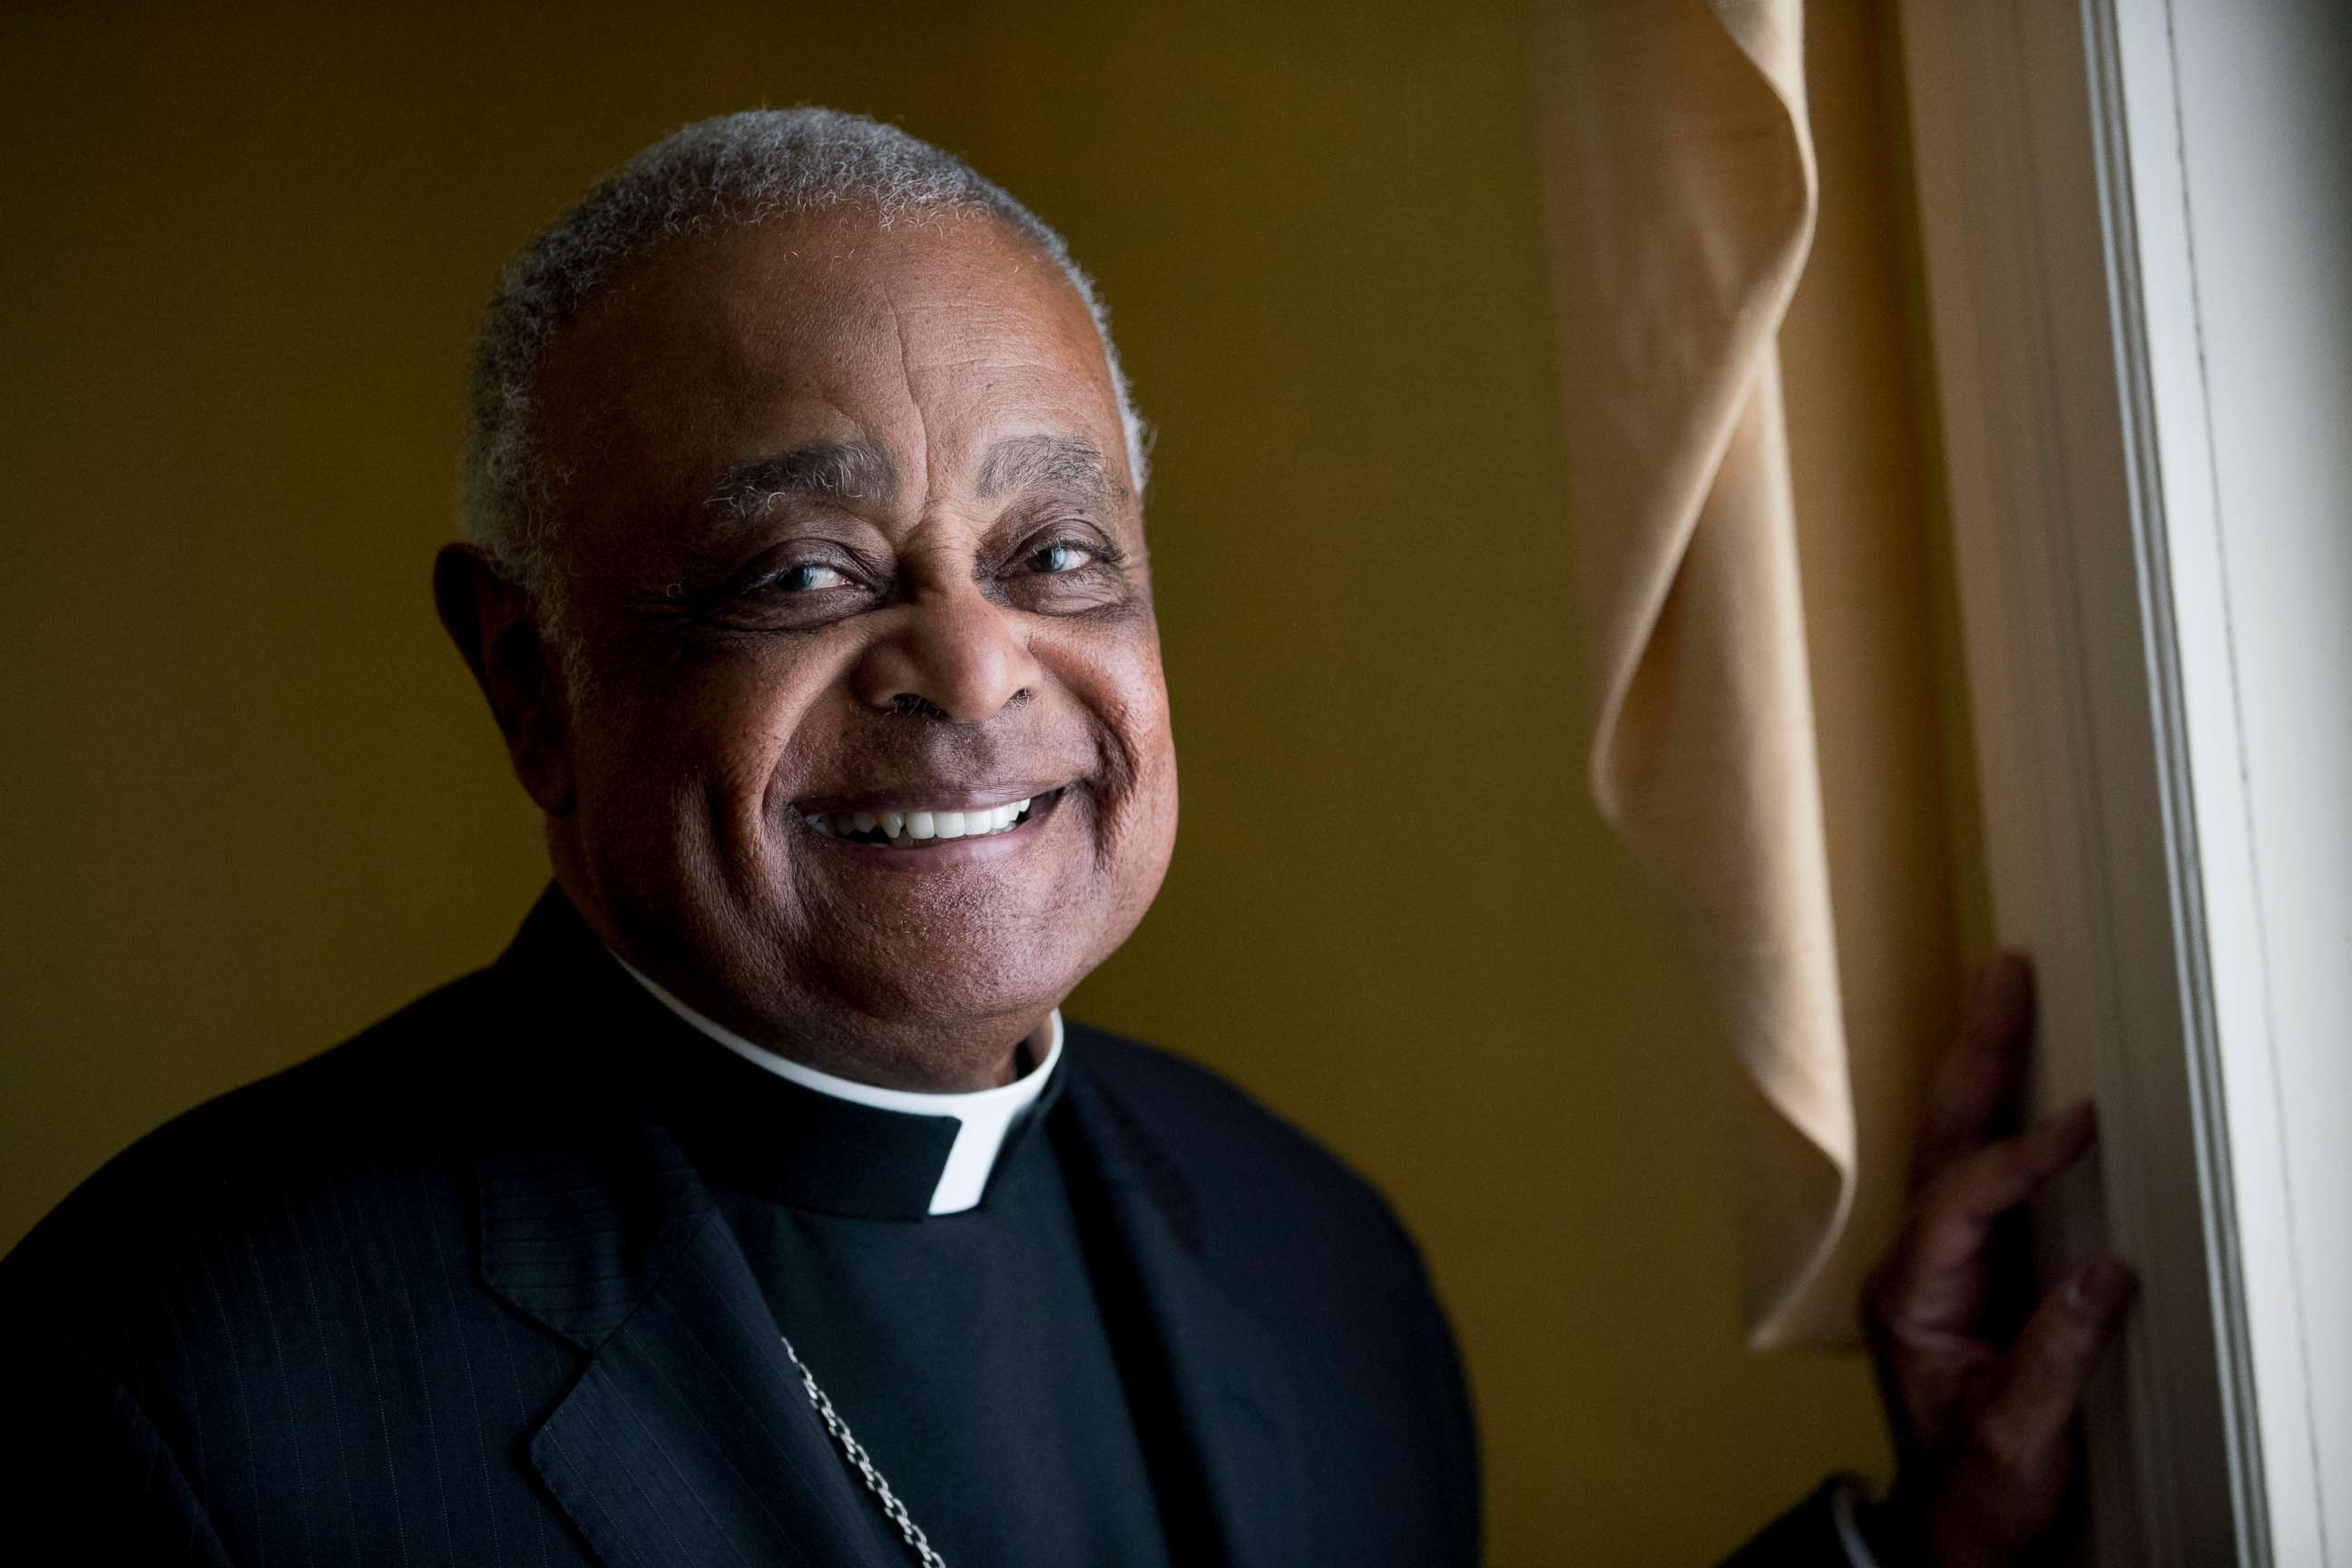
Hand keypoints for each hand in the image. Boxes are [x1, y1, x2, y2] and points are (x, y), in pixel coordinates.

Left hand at [1858, 955, 2137, 1566]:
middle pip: (1941, 1137)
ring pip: (1956, 1140)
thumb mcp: (2015, 1438)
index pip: (1960, 1198)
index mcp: (1909, 1296)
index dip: (2019, 1158)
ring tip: (2008, 989)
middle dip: (1975, 1054)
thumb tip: (2104, 1271)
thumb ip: (2054, 1356)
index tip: (2081, 1123)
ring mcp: (1941, 1259)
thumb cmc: (1976, 1490)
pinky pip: (1986, 1171)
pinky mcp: (1975, 1266)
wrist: (1956, 1529)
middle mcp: (1913, 1263)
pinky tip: (2028, 1071)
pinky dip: (2007, 1114)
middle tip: (2005, 973)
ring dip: (1983, 1065)